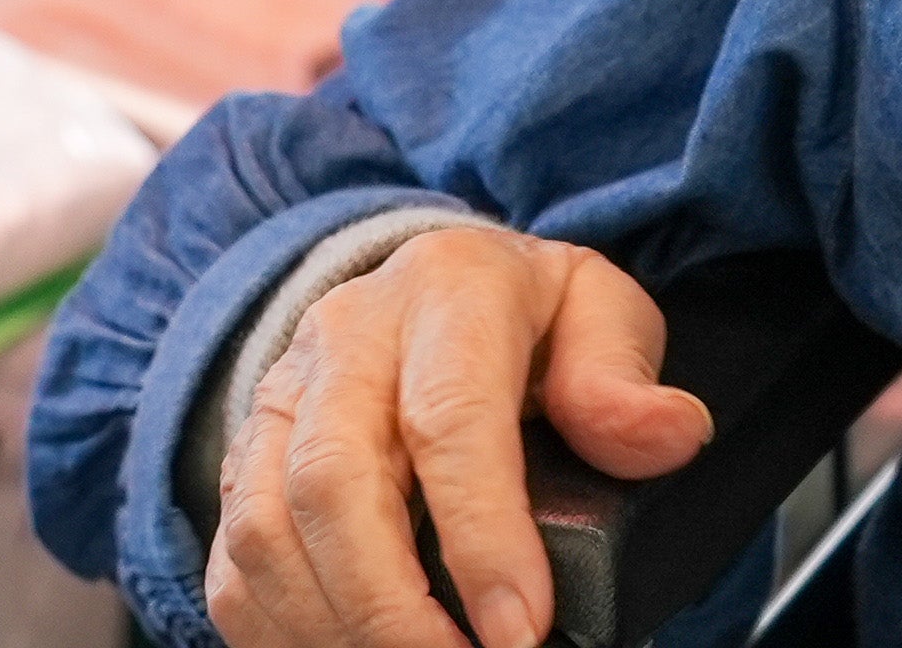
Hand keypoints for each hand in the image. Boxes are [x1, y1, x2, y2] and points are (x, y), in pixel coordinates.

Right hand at [208, 228, 711, 647]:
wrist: (432, 289)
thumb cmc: (531, 323)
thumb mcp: (600, 316)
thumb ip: (623, 375)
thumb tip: (665, 432)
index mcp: (446, 288)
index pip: (448, 417)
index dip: (482, 536)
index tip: (523, 631)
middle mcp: (344, 335)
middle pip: (332, 482)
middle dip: (393, 608)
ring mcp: (281, 399)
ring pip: (268, 530)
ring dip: (337, 628)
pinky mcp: (246, 461)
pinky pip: (236, 564)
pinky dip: (286, 633)